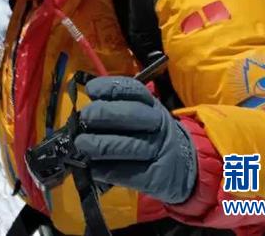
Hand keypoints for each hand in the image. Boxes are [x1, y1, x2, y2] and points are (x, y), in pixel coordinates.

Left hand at [73, 76, 196, 204]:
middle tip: (84, 118)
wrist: (183, 165)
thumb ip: (115, 109)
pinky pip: (128, 173)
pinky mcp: (155, 176)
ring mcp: (158, 150)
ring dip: (100, 145)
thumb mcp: (140, 114)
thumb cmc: (149, 134)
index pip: (133, 90)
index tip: (91, 90)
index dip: (110, 87)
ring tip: (81, 144)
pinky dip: (106, 170)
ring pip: (129, 145)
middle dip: (104, 113)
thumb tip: (80, 114)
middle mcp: (157, 124)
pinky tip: (92, 168)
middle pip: (131, 114)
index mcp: (150, 104)